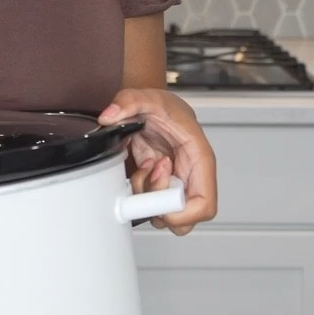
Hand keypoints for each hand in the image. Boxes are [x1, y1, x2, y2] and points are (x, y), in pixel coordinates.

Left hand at [98, 87, 216, 234]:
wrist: (155, 107)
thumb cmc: (164, 106)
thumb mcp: (147, 96)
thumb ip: (128, 101)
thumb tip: (109, 116)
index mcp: (199, 159)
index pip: (204, 204)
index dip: (181, 212)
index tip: (159, 197)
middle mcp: (191, 176)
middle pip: (185, 218)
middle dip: (158, 205)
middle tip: (150, 177)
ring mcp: (176, 184)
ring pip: (165, 214)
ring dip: (146, 197)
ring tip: (144, 168)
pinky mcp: (161, 187)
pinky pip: (150, 205)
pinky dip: (137, 193)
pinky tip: (140, 169)